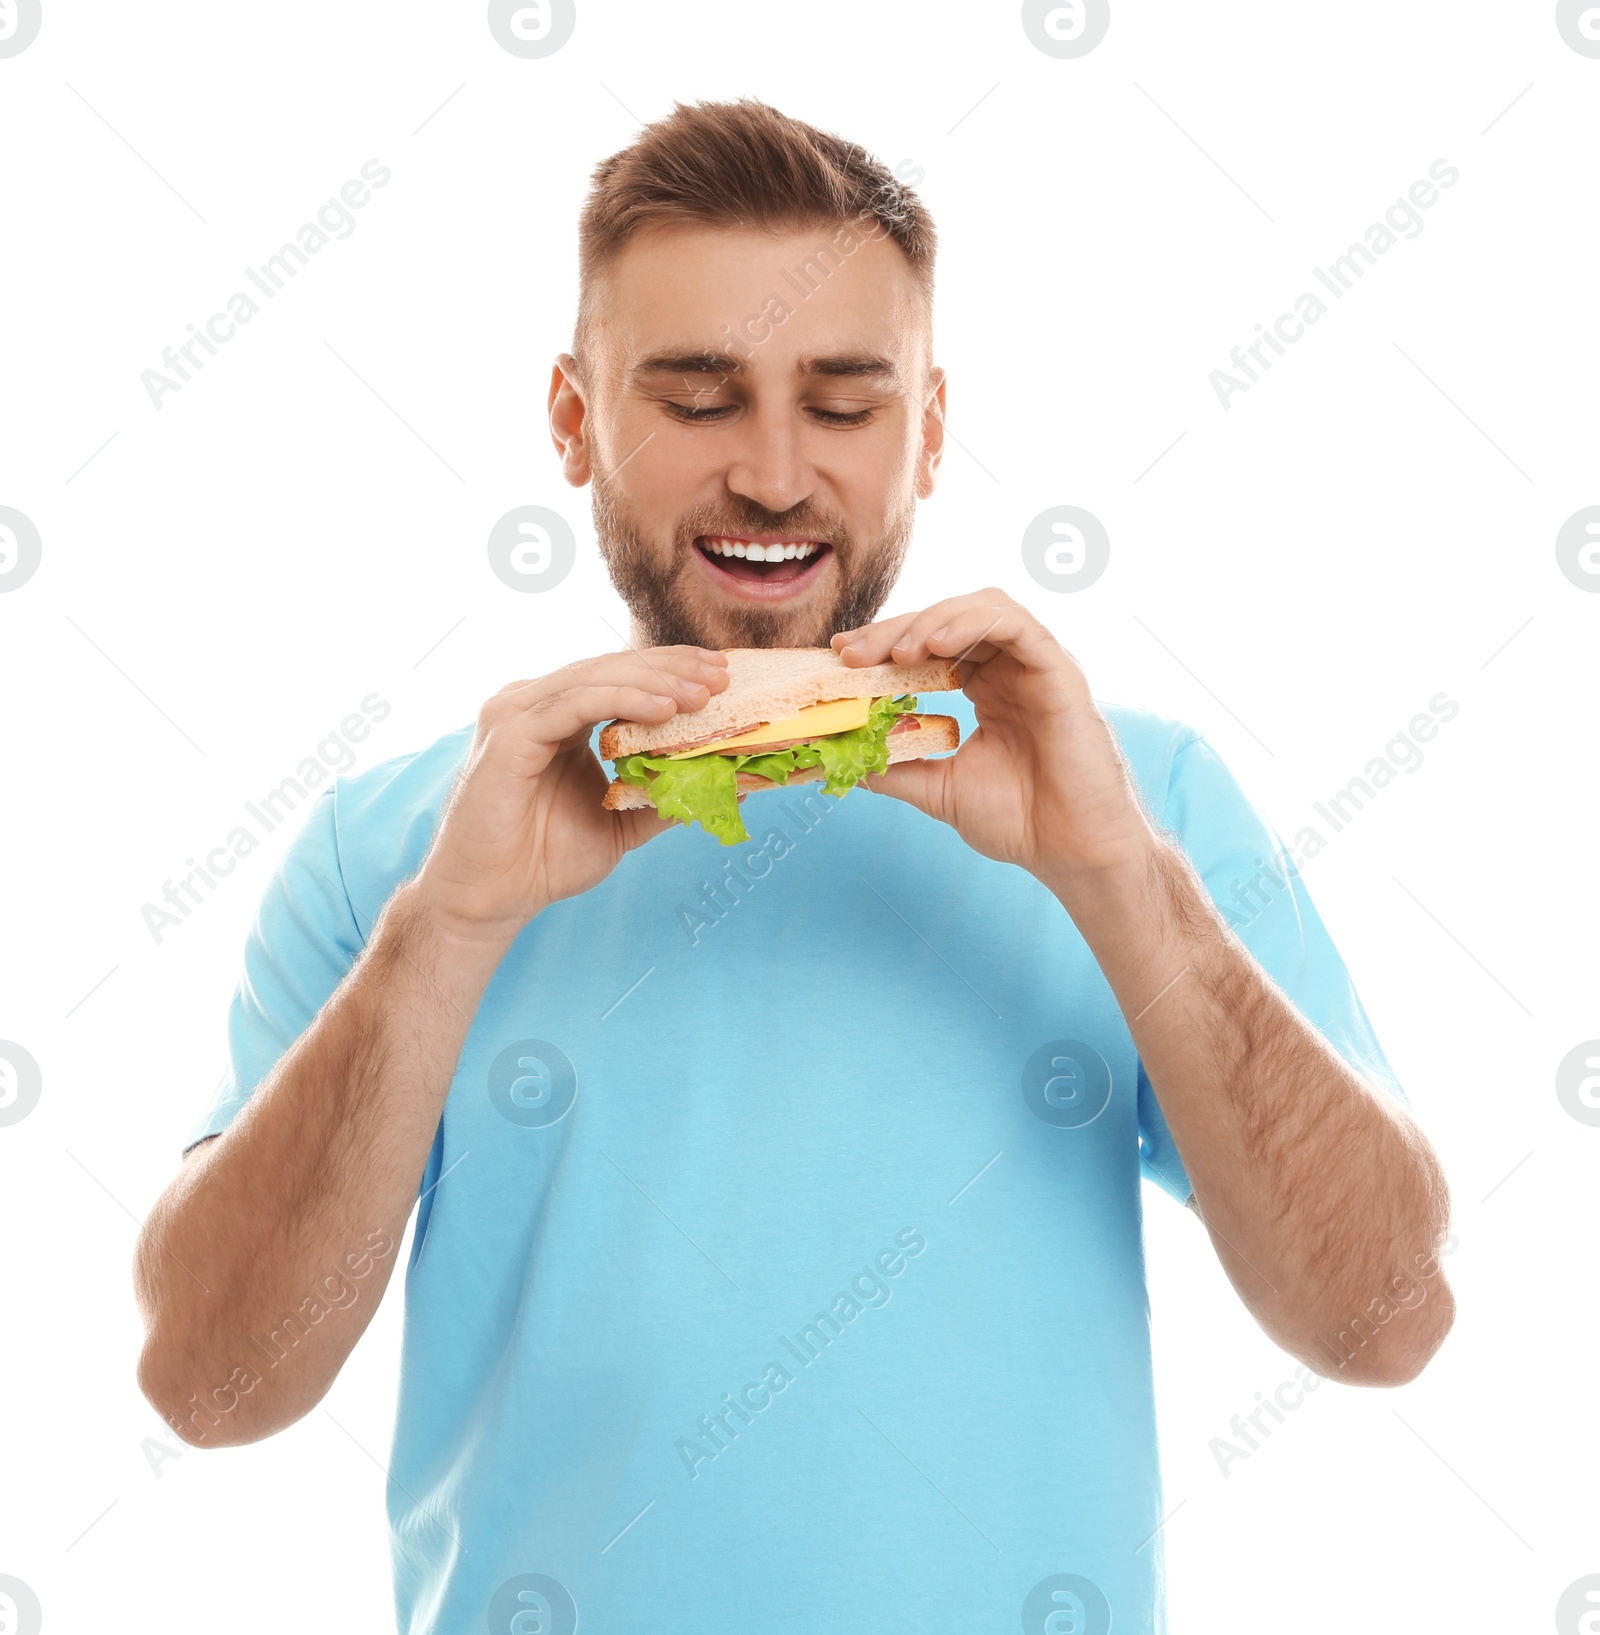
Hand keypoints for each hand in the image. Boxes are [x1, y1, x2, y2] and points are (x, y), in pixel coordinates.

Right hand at [409, 646, 728, 942]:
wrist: (491, 900)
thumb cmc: (544, 861)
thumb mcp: (620, 822)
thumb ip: (660, 796)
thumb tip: (724, 782)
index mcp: (557, 716)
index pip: (619, 677)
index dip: (671, 670)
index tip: (720, 674)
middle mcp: (535, 704)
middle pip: (611, 668)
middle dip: (672, 668)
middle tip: (722, 675)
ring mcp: (517, 714)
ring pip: (596, 679)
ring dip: (655, 682)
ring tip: (701, 695)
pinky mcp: (509, 734)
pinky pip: (574, 705)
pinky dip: (622, 701)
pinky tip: (662, 708)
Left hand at [832, 589, 1158, 885]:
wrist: (1071, 854)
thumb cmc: (1022, 823)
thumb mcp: (939, 789)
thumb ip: (896, 768)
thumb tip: (844, 759)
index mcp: (988, 688)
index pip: (931, 645)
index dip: (885, 643)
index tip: (842, 656)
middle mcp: (1012, 670)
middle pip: (949, 619)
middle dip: (896, 629)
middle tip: (853, 651)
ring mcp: (1038, 667)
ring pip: (983, 609)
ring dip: (932, 621)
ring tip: (897, 651)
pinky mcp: (1060, 672)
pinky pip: (1017, 626)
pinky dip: (974, 624)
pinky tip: (936, 645)